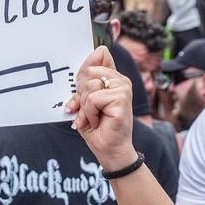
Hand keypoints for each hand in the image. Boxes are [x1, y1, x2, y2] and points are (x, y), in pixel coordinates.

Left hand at [65, 46, 135, 169]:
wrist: (108, 149)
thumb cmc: (97, 126)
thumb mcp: (85, 100)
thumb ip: (86, 80)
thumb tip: (93, 55)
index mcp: (113, 77)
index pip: (99, 54)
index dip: (85, 70)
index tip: (82, 88)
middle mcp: (121, 80)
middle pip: (88, 71)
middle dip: (80, 93)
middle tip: (86, 109)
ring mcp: (124, 88)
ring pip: (90, 86)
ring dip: (85, 106)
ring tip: (93, 117)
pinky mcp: (122, 99)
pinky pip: (93, 99)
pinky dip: (89, 113)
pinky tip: (98, 121)